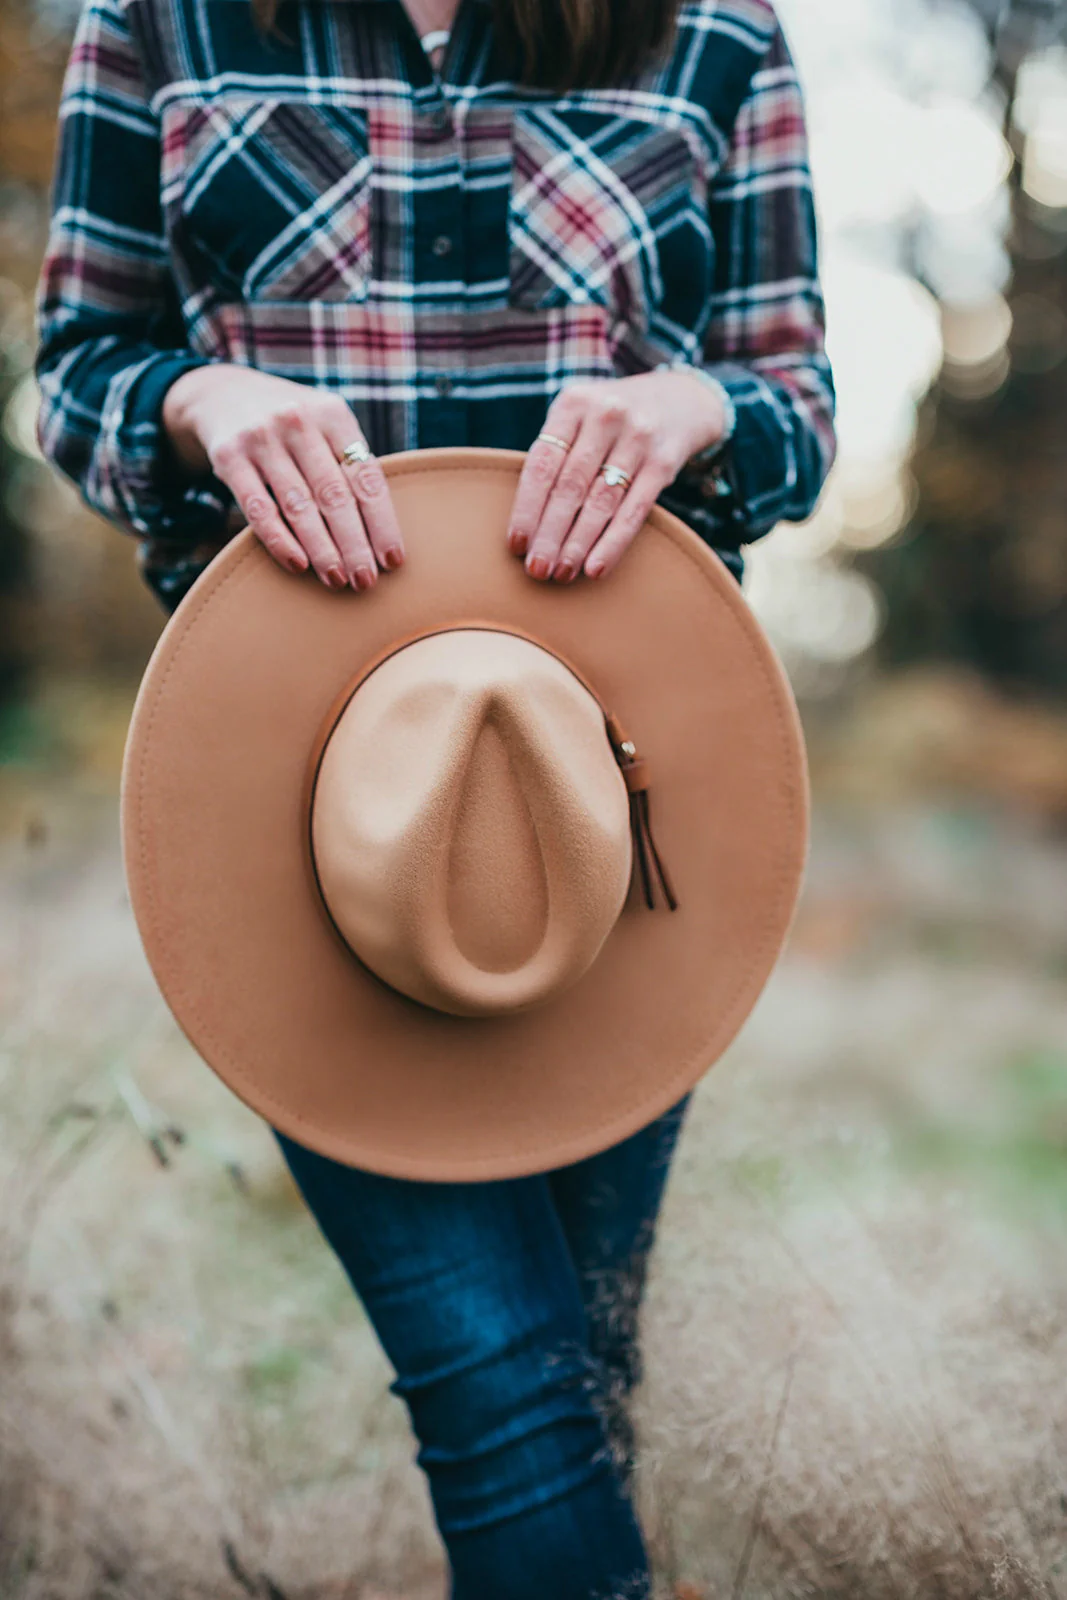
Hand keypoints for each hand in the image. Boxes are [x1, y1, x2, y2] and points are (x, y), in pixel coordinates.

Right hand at [162, 365, 404, 589]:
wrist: (222, 393)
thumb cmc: (292, 426)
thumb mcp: (324, 425)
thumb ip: (348, 464)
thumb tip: (382, 533)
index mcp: (333, 414)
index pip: (366, 477)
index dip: (382, 522)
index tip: (392, 560)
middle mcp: (298, 421)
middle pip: (334, 495)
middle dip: (354, 544)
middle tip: (366, 581)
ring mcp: (261, 437)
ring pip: (299, 506)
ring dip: (322, 549)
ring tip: (337, 580)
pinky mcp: (229, 456)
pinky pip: (259, 508)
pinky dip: (280, 541)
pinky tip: (298, 565)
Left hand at [506, 370, 725, 581]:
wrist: (680, 399)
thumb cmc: (610, 422)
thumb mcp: (580, 417)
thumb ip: (555, 453)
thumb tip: (525, 521)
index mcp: (573, 404)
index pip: (543, 463)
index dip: (526, 507)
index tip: (516, 545)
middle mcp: (605, 415)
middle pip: (570, 486)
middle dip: (550, 534)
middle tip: (537, 570)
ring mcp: (638, 437)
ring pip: (601, 502)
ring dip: (578, 544)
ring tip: (562, 573)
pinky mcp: (663, 462)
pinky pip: (634, 511)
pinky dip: (613, 542)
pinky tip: (596, 568)